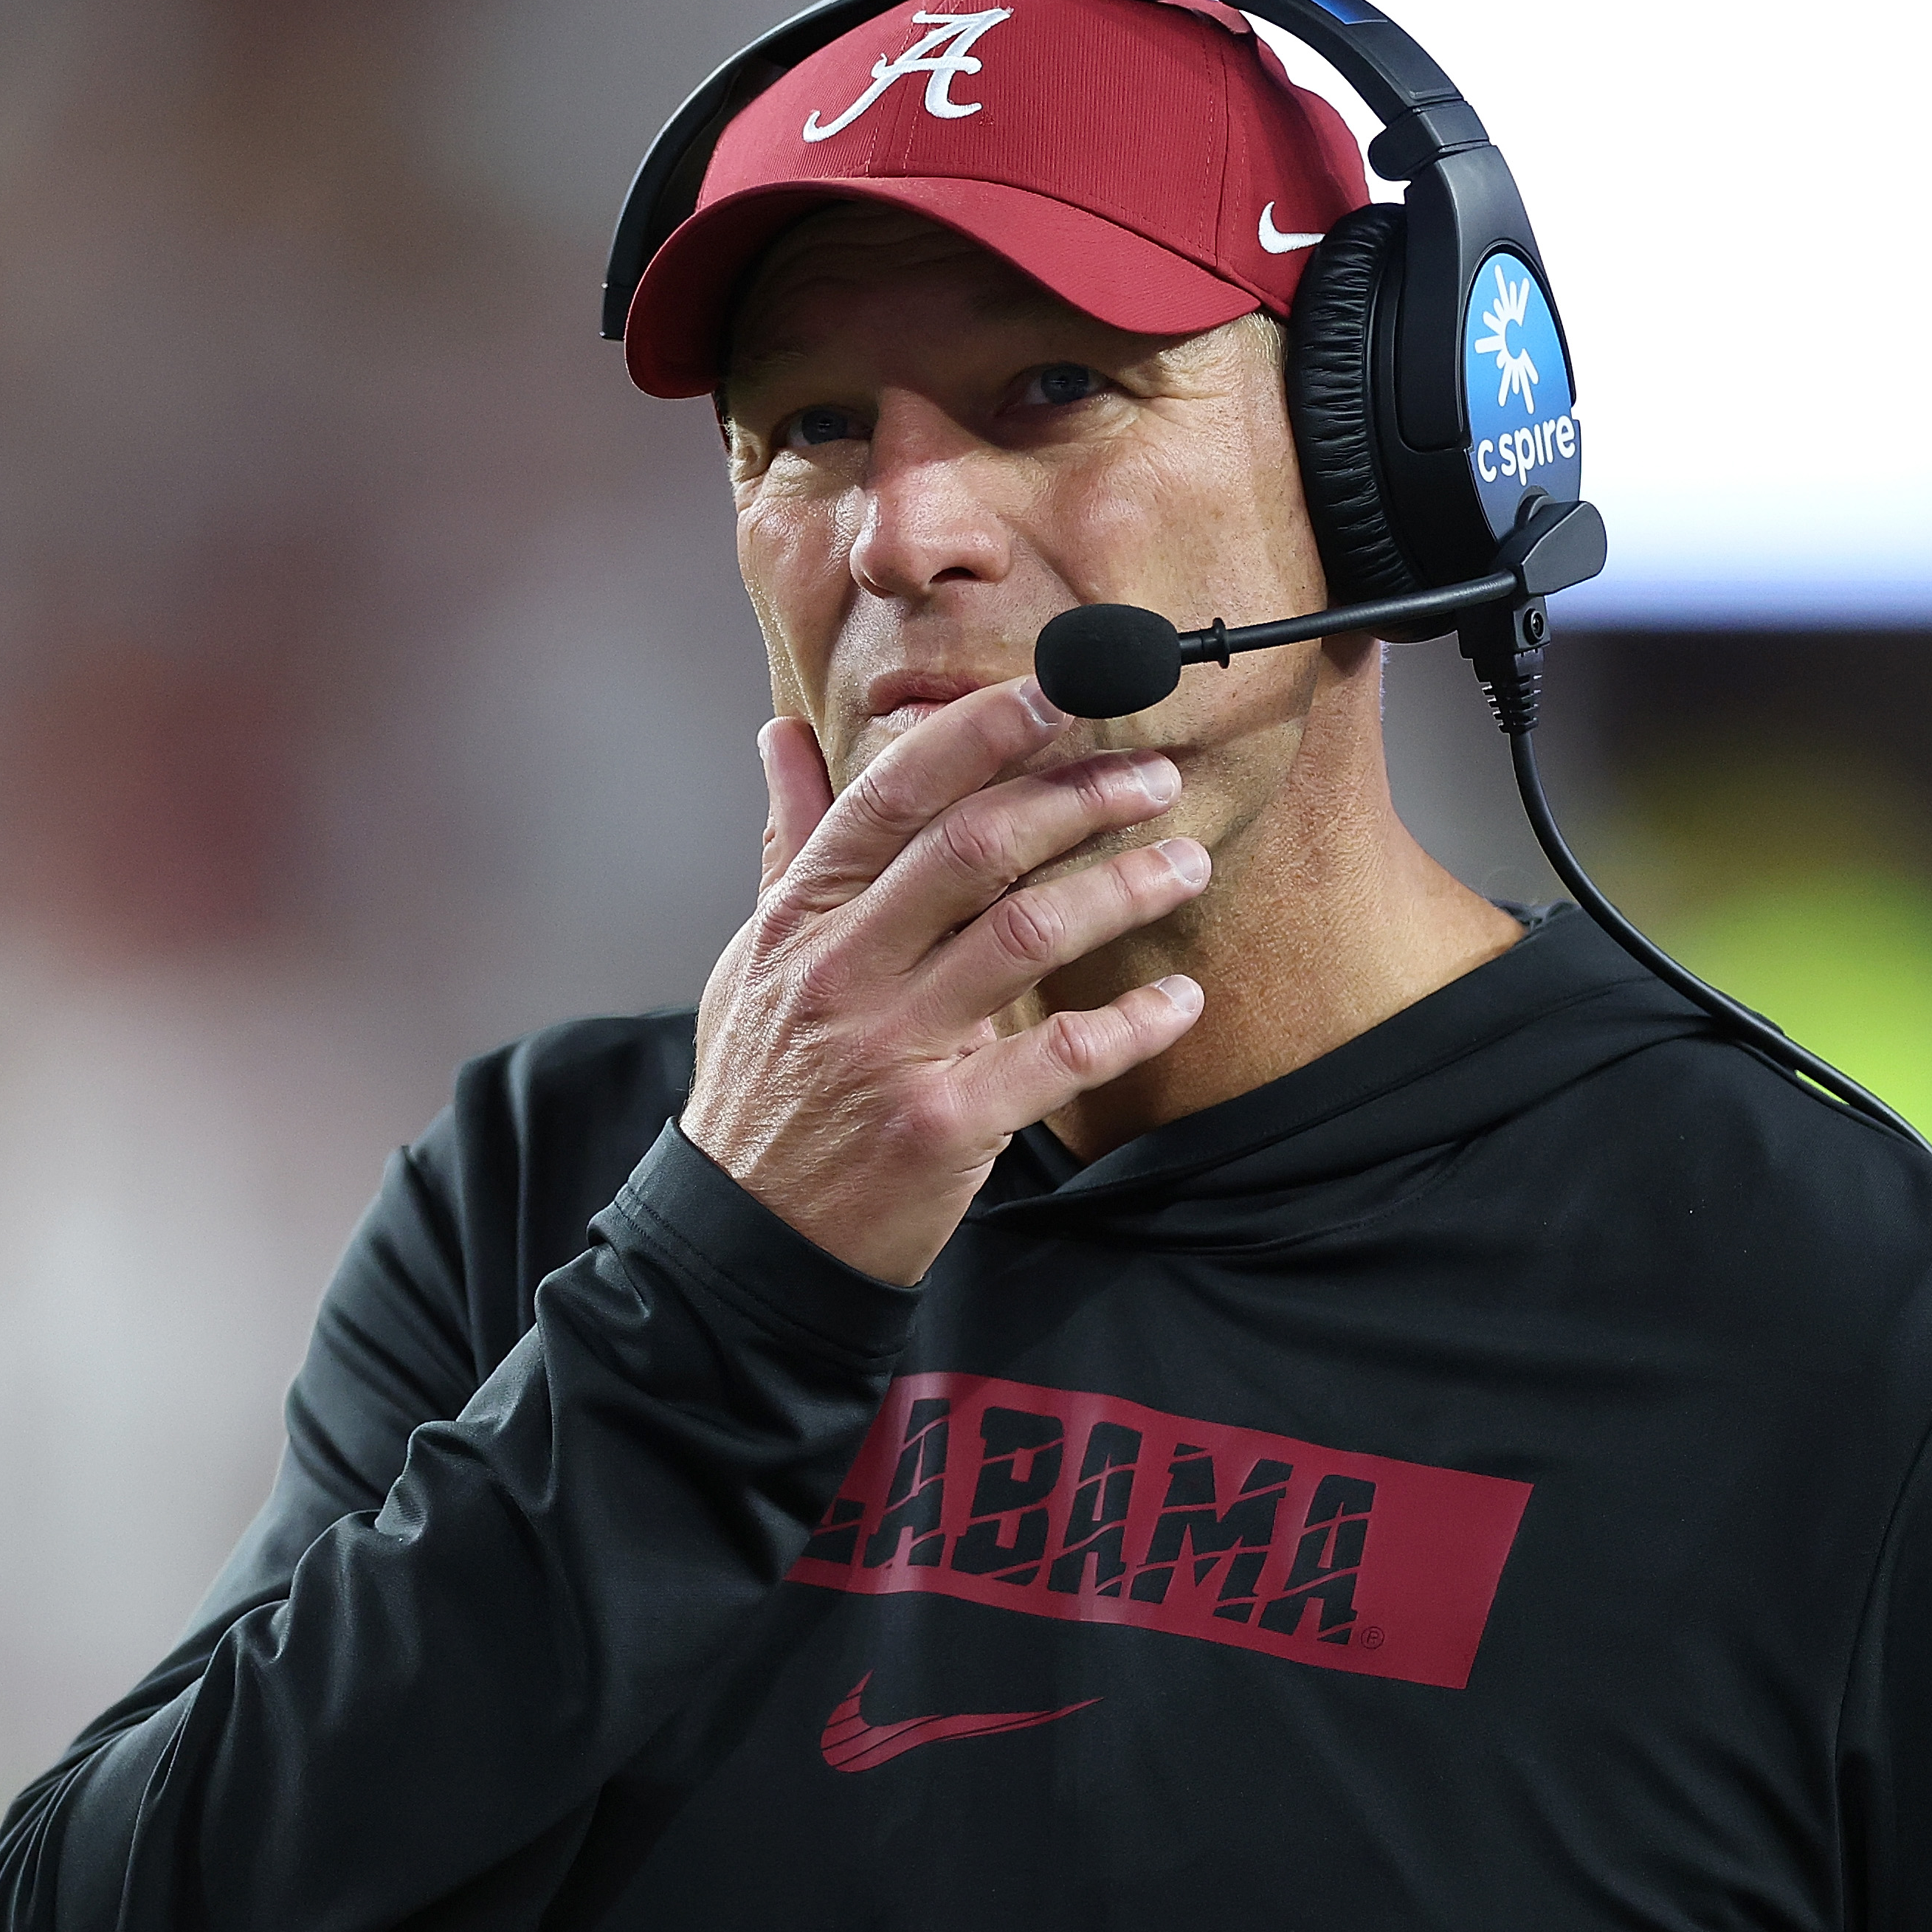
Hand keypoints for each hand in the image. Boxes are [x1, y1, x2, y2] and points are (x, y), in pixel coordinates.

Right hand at [683, 679, 1208, 1286]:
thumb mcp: (757, 959)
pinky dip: (1131, 1022)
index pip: (894, 795)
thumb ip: (787, 844)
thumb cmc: (762, 1090)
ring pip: (1027, 934)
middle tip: (1154, 778)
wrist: (747, 1239)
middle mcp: (844, 969)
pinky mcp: (943, 1125)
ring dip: (1122, 888)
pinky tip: (1177, 999)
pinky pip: (1060, 1056)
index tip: (1057, 691)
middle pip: (975, 847)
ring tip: (1184, 864)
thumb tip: (779, 735)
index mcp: (802, 917)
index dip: (981, 732)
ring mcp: (893, 1047)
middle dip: (1078, 797)